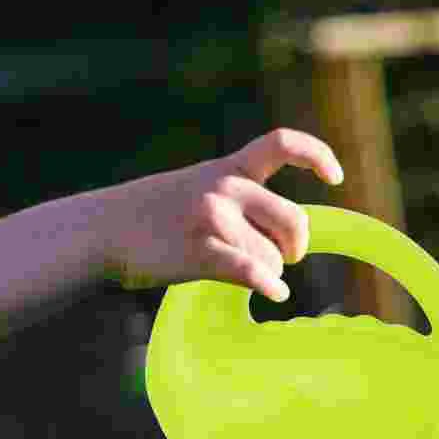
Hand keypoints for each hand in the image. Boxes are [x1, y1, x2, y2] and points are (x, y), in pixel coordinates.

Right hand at [97, 128, 344, 302]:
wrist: (102, 228)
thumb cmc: (154, 214)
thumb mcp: (197, 186)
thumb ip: (239, 196)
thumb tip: (284, 229)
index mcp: (228, 168)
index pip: (282, 144)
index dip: (317, 157)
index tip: (335, 178)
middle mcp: (224, 188)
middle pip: (292, 220)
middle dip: (294, 245)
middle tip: (283, 258)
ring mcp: (212, 219)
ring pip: (271, 256)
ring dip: (268, 273)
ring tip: (243, 274)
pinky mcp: (198, 252)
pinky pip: (249, 271)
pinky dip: (266, 284)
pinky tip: (273, 293)